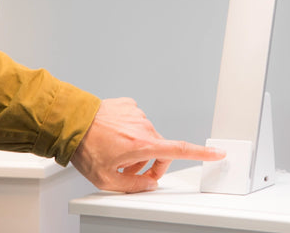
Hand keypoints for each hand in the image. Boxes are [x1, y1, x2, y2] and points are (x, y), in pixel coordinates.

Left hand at [71, 97, 225, 192]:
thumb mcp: (107, 179)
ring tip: (116, 151)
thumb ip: (135, 184)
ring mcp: (136, 113)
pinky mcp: (128, 104)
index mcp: (142, 144)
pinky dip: (129, 131)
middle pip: (160, 149)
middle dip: (151, 163)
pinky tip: (114, 134)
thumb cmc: (86, 147)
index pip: (179, 150)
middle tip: (131, 171)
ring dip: (138, 147)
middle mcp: (143, 126)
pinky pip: (136, 121)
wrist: (72, 121)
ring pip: (146, 136)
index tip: (217, 153)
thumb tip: (149, 183)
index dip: (201, 153)